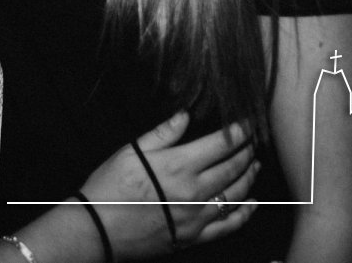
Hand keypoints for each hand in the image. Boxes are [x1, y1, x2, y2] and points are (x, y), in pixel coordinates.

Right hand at [80, 112, 259, 259]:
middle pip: (233, 168)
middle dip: (247, 151)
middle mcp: (194, 191)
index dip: (238, 132)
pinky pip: (228, 226)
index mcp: (178, 166)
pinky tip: (252, 204)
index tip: (247, 123)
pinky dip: (245, 214)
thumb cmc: (108, 188)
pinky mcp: (193, 237)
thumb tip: (185, 114)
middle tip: (254, 140)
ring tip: (254, 164)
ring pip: (236, 195)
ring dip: (249, 177)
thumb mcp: (131, 152)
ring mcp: (196, 217)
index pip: (221, 144)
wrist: (96, 229)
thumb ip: (162, 134)